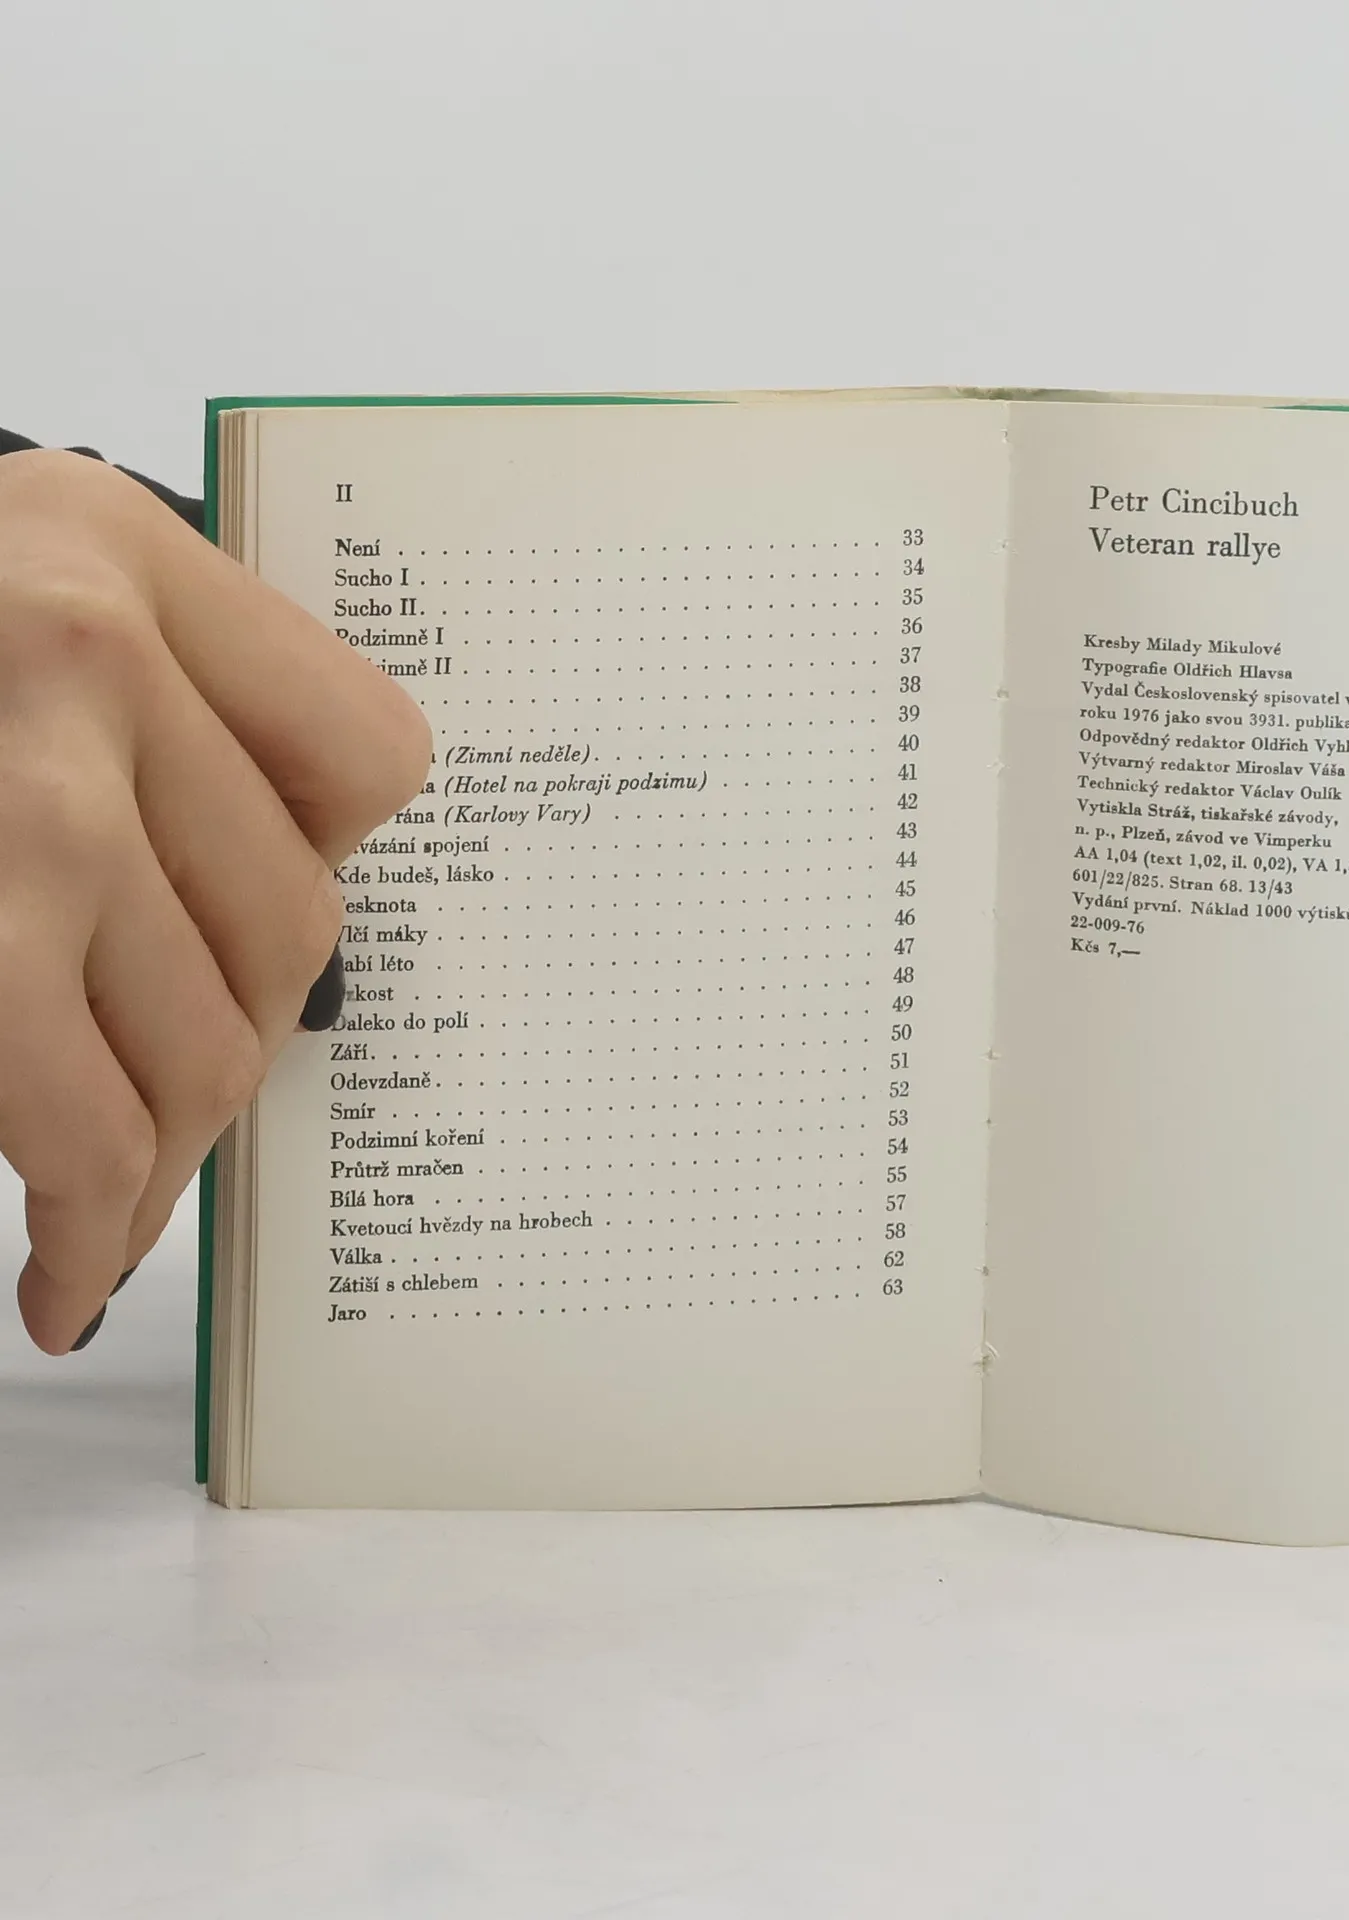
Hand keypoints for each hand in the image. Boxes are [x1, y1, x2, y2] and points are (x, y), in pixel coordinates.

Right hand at [0, 450, 431, 1351]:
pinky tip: (64, 1273)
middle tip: (168, 1098)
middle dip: (234, 1045)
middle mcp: (74, 647)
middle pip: (295, 927)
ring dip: (166, 1158)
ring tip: (112, 1203)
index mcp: (105, 545)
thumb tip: (270, 934)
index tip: (246, 915)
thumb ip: (140, 718)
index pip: (367, 756)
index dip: (322, 857)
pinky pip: (90, 1134)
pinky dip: (96, 1232)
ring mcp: (22, 808)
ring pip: (212, 1050)